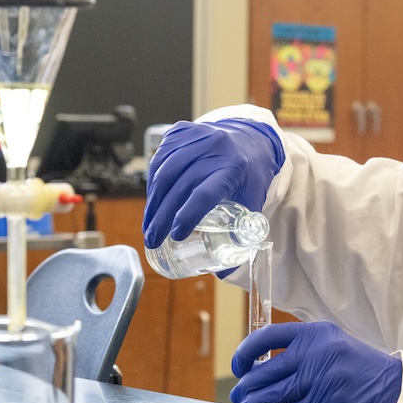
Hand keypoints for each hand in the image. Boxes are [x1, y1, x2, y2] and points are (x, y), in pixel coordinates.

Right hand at [143, 118, 283, 248]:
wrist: (251, 138)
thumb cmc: (251, 174)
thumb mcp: (253, 201)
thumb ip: (241, 234)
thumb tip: (223, 272)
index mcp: (234, 166)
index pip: (205, 193)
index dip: (188, 215)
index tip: (177, 235)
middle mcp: (214, 148)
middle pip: (180, 185)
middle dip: (163, 215)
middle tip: (153, 238)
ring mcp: (196, 136)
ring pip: (165, 171)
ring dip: (153, 201)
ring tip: (150, 223)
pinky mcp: (182, 130)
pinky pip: (160, 157)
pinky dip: (153, 180)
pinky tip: (153, 199)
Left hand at [230, 321, 402, 402]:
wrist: (389, 387)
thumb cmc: (357, 365)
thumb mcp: (331, 343)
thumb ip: (301, 348)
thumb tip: (260, 365)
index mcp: (315, 333)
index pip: (267, 337)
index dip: (245, 352)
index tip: (238, 366)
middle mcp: (316, 353)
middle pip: (266, 371)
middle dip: (246, 387)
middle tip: (238, 395)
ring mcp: (320, 378)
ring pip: (274, 394)